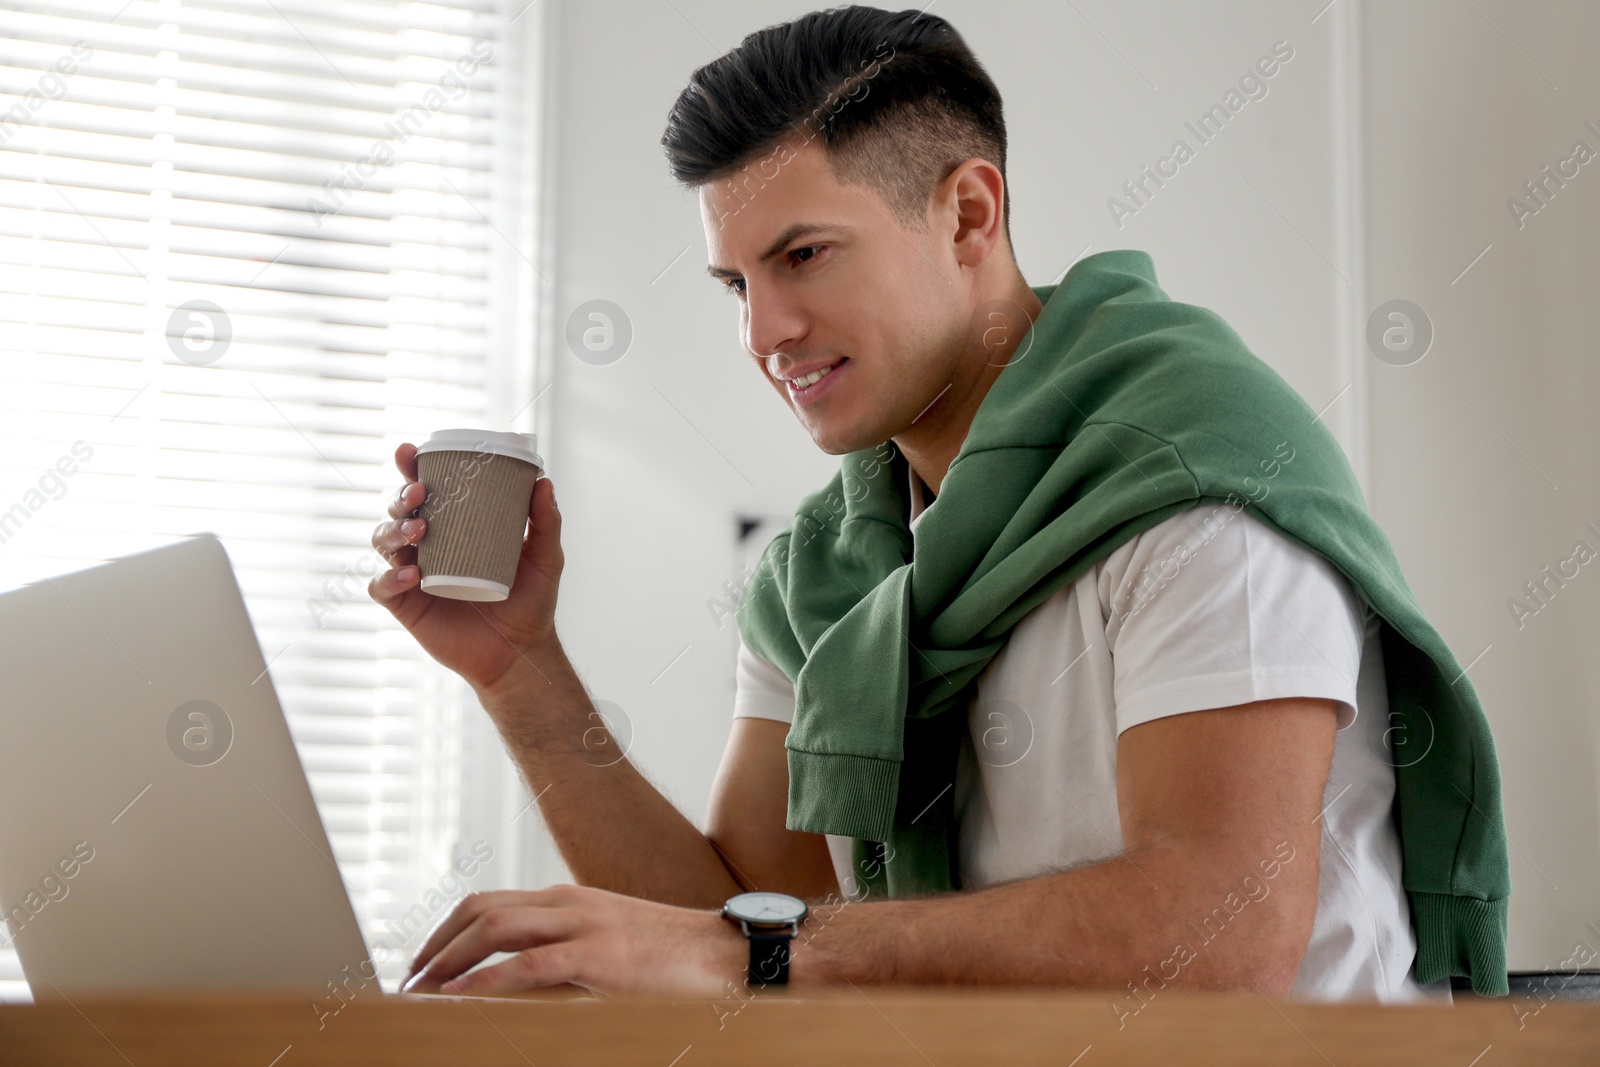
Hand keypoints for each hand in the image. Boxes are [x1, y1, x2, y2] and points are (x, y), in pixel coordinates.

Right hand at [369, 442, 562, 695]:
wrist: (520, 651)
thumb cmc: (530, 602)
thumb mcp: (544, 558)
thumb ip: (546, 521)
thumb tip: (544, 482)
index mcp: (454, 527)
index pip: (426, 491)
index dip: (411, 469)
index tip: (409, 452)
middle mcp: (428, 546)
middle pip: (398, 511)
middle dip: (401, 496)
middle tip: (420, 493)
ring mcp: (413, 575)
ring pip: (383, 542)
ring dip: (394, 530)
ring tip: (420, 530)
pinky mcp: (406, 606)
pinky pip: (382, 587)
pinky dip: (389, 578)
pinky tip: (411, 576)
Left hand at [398, 885, 747, 998]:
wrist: (730, 953)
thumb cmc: (675, 960)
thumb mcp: (609, 953)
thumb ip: (564, 961)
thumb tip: (516, 988)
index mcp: (570, 900)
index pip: (491, 903)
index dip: (447, 930)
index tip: (423, 962)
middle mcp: (569, 902)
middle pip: (481, 908)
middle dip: (435, 943)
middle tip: (408, 981)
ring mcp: (584, 923)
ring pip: (494, 927)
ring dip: (448, 959)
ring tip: (421, 992)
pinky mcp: (600, 955)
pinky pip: (527, 964)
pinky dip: (485, 980)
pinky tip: (461, 998)